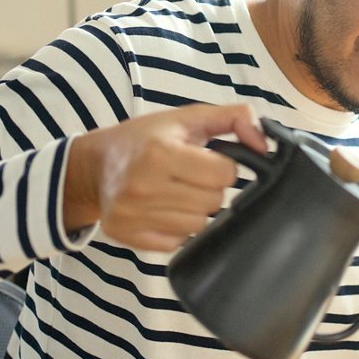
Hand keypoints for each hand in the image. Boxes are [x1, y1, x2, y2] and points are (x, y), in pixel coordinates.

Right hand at [63, 103, 266, 250]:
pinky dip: (177, 228)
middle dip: (210, 188)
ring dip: (196, 209)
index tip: (209, 160)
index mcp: (161, 152)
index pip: (224, 174)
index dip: (224, 166)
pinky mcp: (128, 236)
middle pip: (214, 202)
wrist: (94, 166)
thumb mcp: (187, 117)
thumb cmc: (144, 139)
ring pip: (199, 225)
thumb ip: (233, 119)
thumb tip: (264, 143)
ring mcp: (133, 214)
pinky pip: (177, 241)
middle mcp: (145, 185)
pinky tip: (164, 209)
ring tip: (177, 192)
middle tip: (191, 176)